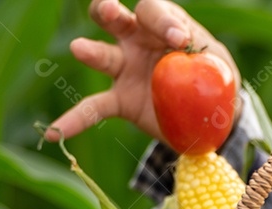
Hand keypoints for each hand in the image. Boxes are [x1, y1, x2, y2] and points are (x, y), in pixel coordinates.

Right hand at [47, 0, 239, 142]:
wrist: (210, 116)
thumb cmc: (214, 78)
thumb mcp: (218, 64)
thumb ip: (206, 56)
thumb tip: (187, 51)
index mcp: (163, 24)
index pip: (154, 11)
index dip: (162, 21)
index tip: (179, 40)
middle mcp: (136, 40)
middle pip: (113, 17)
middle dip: (109, 11)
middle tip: (113, 13)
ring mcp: (124, 69)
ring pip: (101, 54)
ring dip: (90, 51)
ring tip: (80, 49)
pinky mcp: (121, 100)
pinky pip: (93, 108)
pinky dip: (73, 121)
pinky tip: (53, 133)